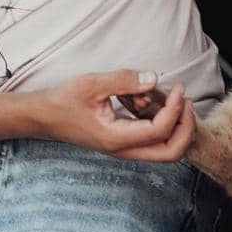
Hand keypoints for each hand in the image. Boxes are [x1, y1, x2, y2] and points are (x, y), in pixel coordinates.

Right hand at [33, 71, 194, 162]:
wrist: (44, 117)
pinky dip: (164, 126)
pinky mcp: (123, 143)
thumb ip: (124, 80)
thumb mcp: (92, 84)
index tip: (178, 88)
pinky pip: (153, 142)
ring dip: (177, 129)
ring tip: (175, 101)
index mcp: (116, 138)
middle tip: (187, 102)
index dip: (175, 109)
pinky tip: (156, 103)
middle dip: (186, 129)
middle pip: (170, 153)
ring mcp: (124, 149)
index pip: (159, 130)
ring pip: (164, 151)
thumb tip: (153, 79)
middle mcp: (123, 150)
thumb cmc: (64, 101)